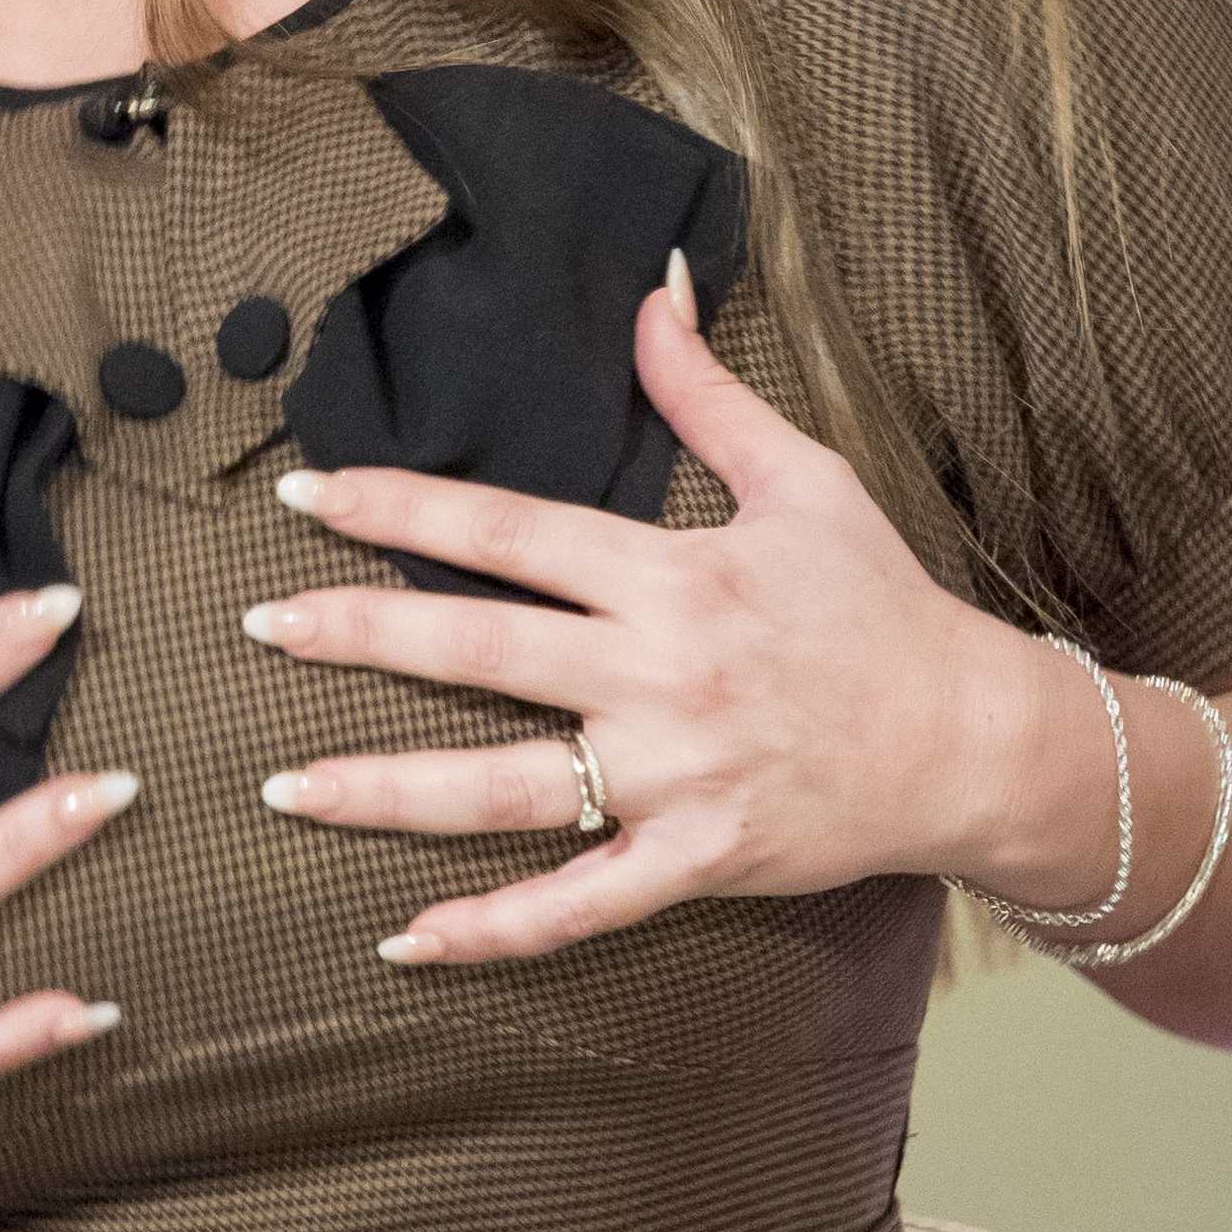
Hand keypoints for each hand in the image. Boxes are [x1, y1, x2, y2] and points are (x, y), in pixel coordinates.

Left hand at [243, 265, 1059, 963]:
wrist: (972, 738)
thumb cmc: (880, 605)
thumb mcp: (801, 479)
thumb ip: (703, 393)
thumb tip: (649, 293)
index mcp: (672, 575)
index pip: (509, 533)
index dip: (402, 512)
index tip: (310, 497)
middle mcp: (659, 674)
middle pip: (481, 651)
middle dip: (358, 636)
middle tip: (259, 626)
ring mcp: (673, 778)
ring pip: (504, 789)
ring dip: (385, 789)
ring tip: (287, 784)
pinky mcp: (695, 863)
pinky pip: (578, 905)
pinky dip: (494, 929)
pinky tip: (407, 938)